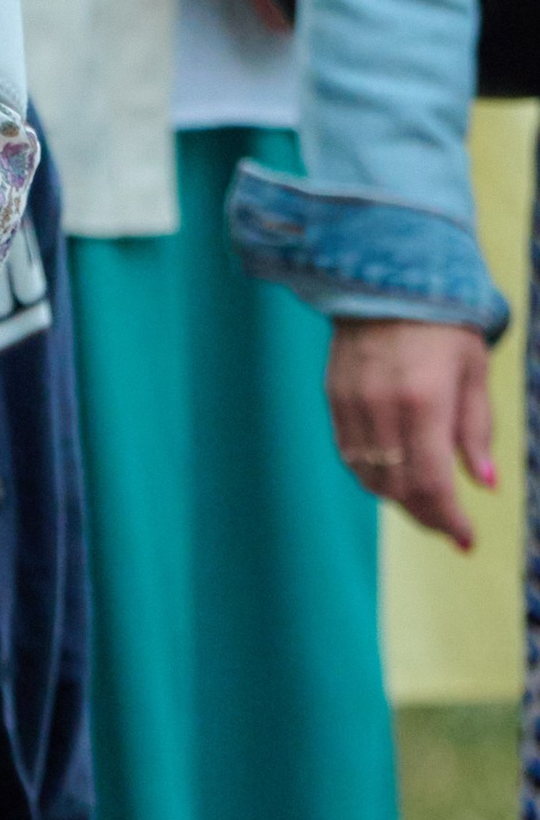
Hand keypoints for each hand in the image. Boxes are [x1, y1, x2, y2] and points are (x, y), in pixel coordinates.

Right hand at [326, 317, 493, 548]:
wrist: (385, 277)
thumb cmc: (443, 324)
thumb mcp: (473, 372)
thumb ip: (476, 431)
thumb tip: (485, 484)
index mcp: (424, 401)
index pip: (432, 482)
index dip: (449, 519)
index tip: (466, 541)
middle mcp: (382, 408)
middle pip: (399, 488)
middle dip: (427, 516)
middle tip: (450, 527)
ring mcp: (352, 404)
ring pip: (370, 477)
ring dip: (399, 499)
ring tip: (425, 504)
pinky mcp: (333, 398)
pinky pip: (350, 454)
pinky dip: (373, 475)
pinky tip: (394, 475)